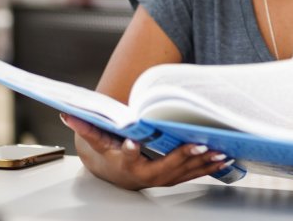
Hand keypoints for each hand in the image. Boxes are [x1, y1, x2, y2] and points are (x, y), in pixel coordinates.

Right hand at [61, 113, 231, 189]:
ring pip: (184, 172)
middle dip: (183, 156)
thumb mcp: (97, 141)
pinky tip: (225, 158)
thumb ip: (86, 127)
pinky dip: (209, 166)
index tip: (132, 143)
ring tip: (219, 151)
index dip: (129, 151)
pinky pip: (193, 173)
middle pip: (165, 167)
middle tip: (198, 145)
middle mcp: (145, 175)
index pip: (127, 157)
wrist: (115, 174)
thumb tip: (67, 113)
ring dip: (203, 163)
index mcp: (125, 164)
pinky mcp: (174, 178)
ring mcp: (162, 179)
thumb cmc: (109, 154)